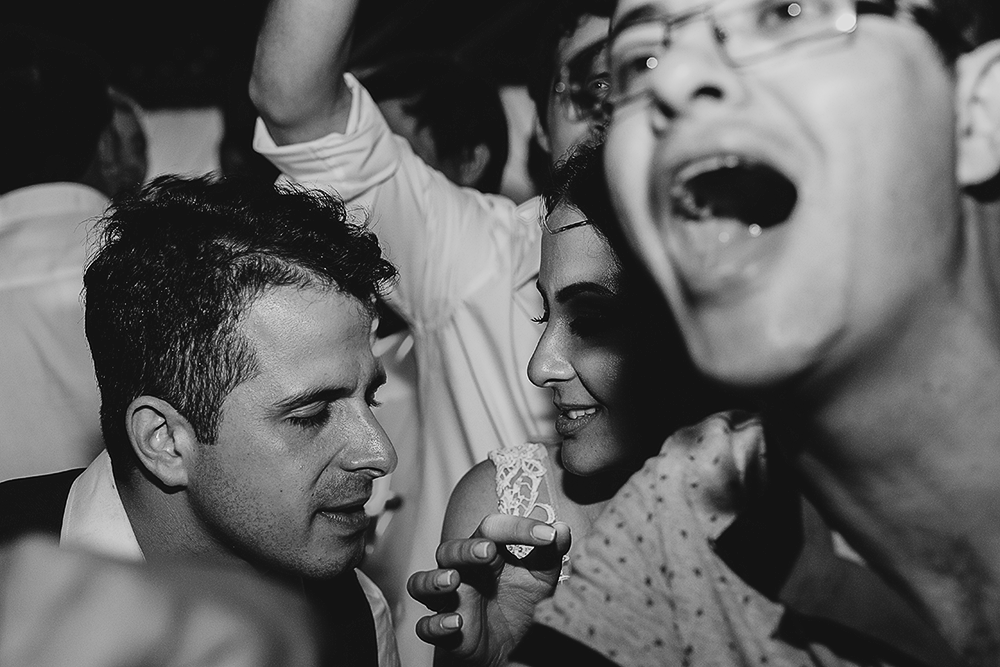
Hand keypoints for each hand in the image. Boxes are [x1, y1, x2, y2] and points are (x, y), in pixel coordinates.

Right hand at [407, 514, 570, 666]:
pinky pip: (426, 626)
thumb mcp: (541, 579)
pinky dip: (436, 624)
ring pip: (422, 583)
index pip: (492, 529)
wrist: (512, 648)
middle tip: (488, 551)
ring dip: (434, 580)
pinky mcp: (444, 632)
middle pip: (450, 550)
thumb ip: (550, 554)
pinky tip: (456, 623)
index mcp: (485, 552)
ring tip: (453, 580)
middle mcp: (463, 571)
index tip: (548, 535)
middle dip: (466, 549)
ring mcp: (450, 601)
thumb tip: (563, 528)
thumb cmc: (521, 604)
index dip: (518, 528)